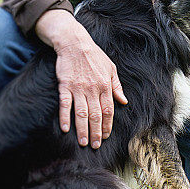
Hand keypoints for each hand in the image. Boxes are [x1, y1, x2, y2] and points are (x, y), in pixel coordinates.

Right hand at [35, 9, 127, 148]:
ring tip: (83, 142)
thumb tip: (124, 101)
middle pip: (95, 115)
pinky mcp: (65, 85)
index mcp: (105, 85)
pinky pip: (65, 104)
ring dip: (82, 129)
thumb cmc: (94, 55)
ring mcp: (78, 88)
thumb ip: (117, 86)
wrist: (75, 43)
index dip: (108, 125)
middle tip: (95, 146)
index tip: (106, 136)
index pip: (108, 110)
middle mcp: (92, 89)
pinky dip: (65, 117)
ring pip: (81, 113)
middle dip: (96, 132)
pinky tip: (65, 128)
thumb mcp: (111, 68)